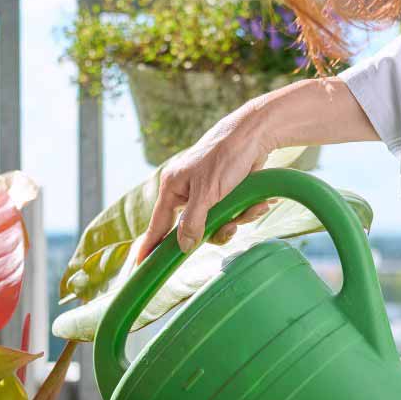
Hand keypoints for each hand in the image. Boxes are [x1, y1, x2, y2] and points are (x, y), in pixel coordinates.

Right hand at [136, 103, 273, 263]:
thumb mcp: (208, 193)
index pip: (158, 225)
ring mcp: (206, 192)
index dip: (151, 246)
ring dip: (235, 219)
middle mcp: (186, 191)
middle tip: (229, 227)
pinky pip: (230, 214)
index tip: (142, 265)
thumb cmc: (226, 157)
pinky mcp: (224, 192)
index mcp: (173, 187)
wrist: (256, 134)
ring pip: (215, 223)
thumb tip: (184, 248)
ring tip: (251, 207)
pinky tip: (258, 202)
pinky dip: (245, 211)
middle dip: (216, 230)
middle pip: (192, 229)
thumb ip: (193, 222)